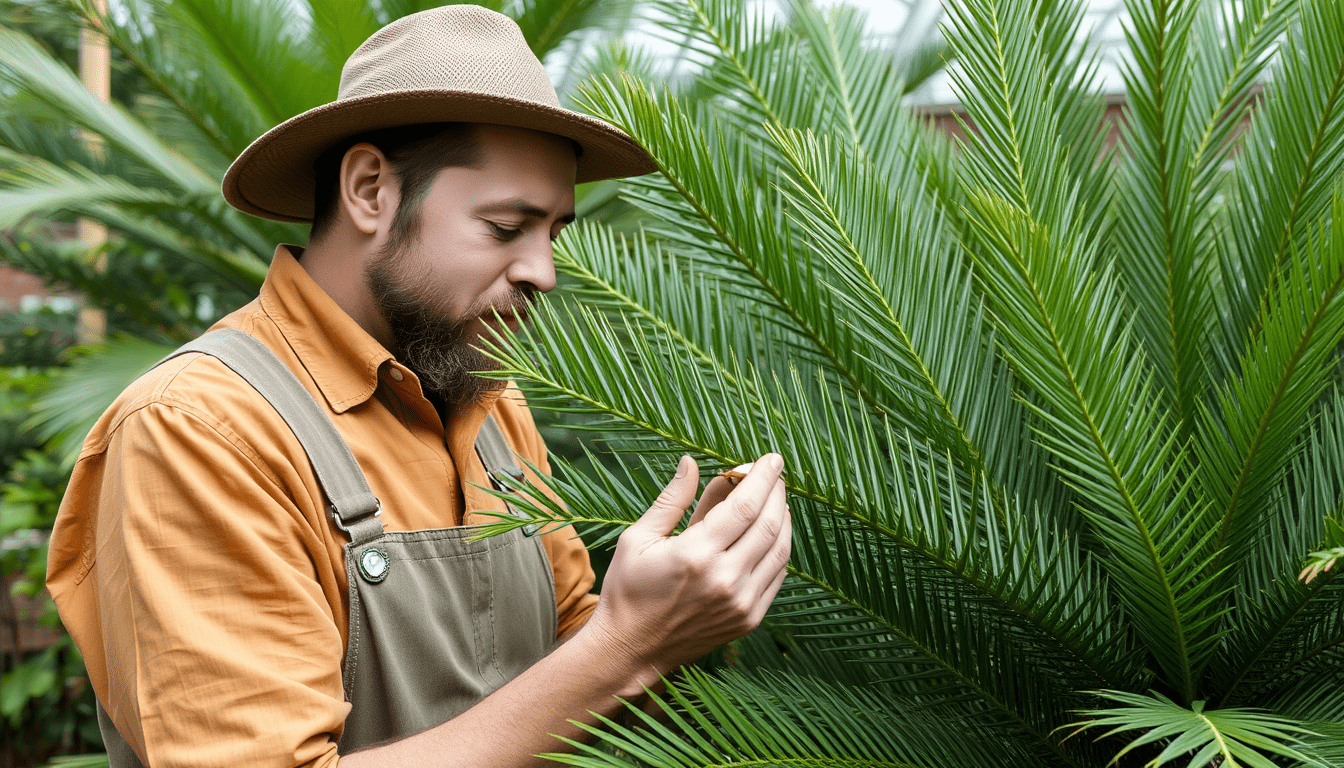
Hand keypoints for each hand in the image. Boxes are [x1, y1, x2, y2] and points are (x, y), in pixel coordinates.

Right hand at [579, 454, 791, 682]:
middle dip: (776, 491)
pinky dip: (779, 548)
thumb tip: (691, 463)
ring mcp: (741, 602)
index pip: (745, 505)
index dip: (762, 476)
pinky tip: (771, 532)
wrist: (632, 651)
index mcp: (695, 554)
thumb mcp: (638, 539)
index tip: (770, 458)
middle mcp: (725, 579)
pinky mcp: (749, 619)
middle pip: (769, 523)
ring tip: (774, 498)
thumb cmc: (629, 591)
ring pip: (780, 549)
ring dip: (783, 517)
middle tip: (773, 473)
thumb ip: (671, 500)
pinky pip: (778, 575)